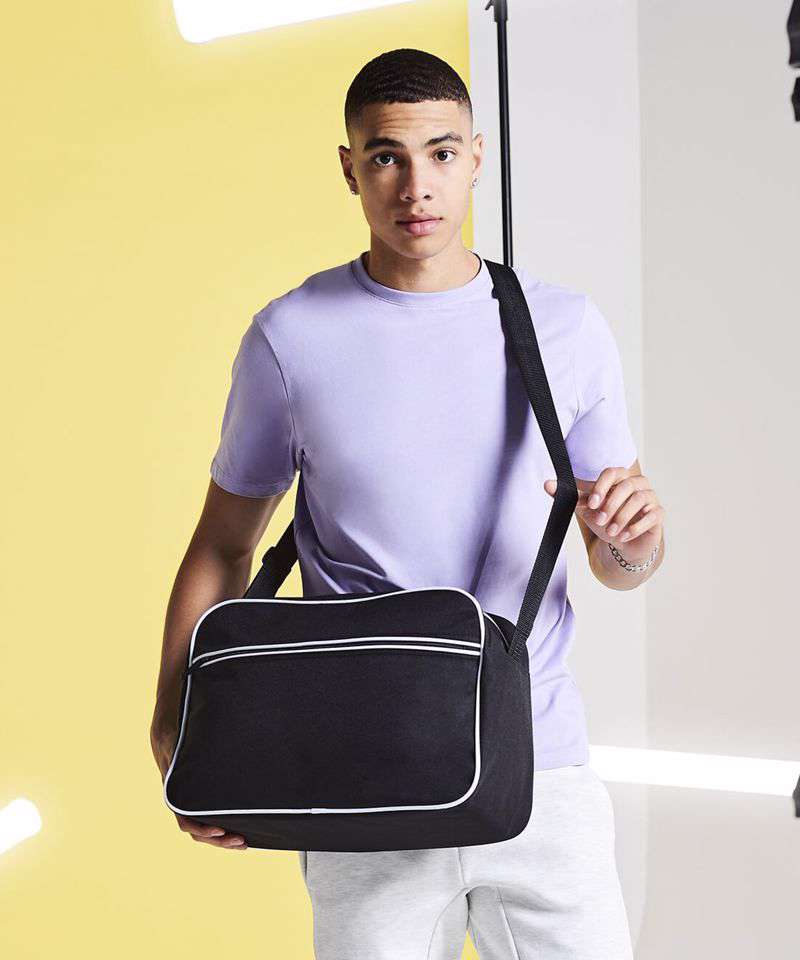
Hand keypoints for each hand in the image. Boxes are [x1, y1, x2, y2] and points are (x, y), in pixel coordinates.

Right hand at [150, 722, 247, 850]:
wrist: (169, 724)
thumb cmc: (171, 731)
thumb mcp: (171, 740)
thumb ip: (174, 753)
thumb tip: (177, 761)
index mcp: (175, 792)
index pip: (185, 821)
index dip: (202, 829)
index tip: (221, 830)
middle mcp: (183, 799)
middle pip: (198, 832)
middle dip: (219, 840)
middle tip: (242, 841)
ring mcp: (193, 798)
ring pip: (204, 828)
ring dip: (223, 838)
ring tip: (244, 841)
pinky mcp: (202, 792)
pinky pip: (211, 815)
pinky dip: (223, 823)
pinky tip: (242, 824)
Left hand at [544, 465, 663, 563]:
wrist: (622, 543)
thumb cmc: (606, 521)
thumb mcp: (586, 509)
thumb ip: (570, 496)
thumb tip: (547, 484)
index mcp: (620, 478)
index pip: (612, 472)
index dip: (601, 487)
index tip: (592, 504)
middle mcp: (637, 484)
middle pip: (626, 486)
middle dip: (611, 505)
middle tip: (600, 521)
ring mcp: (650, 497)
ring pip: (639, 500)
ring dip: (622, 517)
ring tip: (611, 532)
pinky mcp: (659, 513)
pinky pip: (652, 515)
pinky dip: (635, 527)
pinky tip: (624, 536)